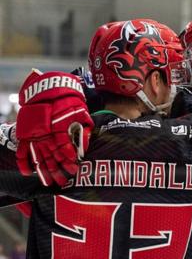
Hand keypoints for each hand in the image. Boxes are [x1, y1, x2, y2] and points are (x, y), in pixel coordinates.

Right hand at [16, 70, 93, 185]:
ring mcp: (34, 136)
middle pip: (52, 157)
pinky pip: (23, 151)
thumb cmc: (67, 102)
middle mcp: (46, 135)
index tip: (75, 169)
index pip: (64, 149)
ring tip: (50, 183)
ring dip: (44, 171)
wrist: (48, 91)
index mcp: (59, 129)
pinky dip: (24, 162)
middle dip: (58, 171)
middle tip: (64, 182)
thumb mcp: (81, 114)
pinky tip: (27, 173)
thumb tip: (86, 145)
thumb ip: (84, 129)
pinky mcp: (26, 135)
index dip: (69, 160)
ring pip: (39, 157)